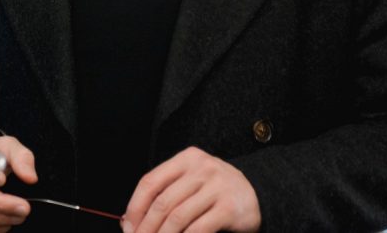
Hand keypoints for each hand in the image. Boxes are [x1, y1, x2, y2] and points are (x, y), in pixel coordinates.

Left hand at [122, 147, 260, 232]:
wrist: (258, 192)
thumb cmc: (215, 190)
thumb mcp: (191, 182)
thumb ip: (164, 195)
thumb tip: (128, 222)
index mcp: (187, 159)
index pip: (150, 182)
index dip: (135, 207)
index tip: (128, 227)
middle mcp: (202, 168)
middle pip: (162, 202)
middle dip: (146, 227)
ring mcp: (217, 187)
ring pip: (178, 218)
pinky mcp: (229, 208)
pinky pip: (198, 229)